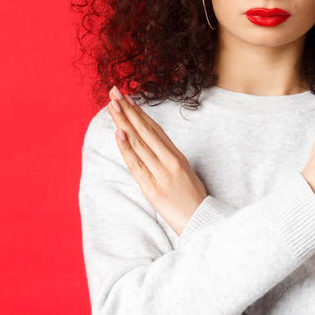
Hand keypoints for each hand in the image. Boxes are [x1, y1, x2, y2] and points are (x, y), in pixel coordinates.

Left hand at [107, 87, 207, 235]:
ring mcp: (161, 173)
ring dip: (123, 122)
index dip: (139, 112)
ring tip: (112, 105)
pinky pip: (137, 165)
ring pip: (139, 143)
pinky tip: (119, 133)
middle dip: (128, 110)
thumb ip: (169, 161)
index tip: (127, 98)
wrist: (202, 223)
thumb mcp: (186, 174)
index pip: (155, 129)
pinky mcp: (152, 188)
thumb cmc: (193, 201)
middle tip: (114, 91)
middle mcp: (169, 161)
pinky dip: (127, 148)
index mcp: (177, 156)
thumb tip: (153, 150)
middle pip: (145, 130)